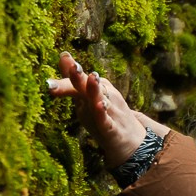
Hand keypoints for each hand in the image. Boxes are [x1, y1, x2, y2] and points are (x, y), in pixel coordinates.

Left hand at [46, 52, 163, 168]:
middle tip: (73, 67)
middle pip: (89, 85)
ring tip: (92, 77)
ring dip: (96, 90)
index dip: (70, 69)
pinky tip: (100, 106)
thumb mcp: (88, 98)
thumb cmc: (105, 115)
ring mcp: (110, 112)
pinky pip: (107, 121)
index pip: (80, 78)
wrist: (132, 139)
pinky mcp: (113, 129)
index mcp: (96, 89)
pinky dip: (103, 114)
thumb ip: (73, 80)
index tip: (63, 56)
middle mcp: (104, 97)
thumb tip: (62, 55)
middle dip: (80, 77)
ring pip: (101, 100)